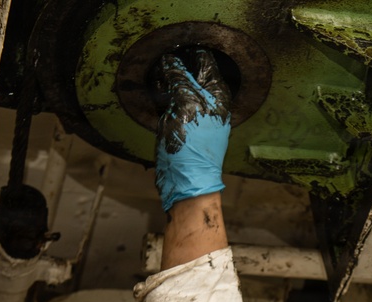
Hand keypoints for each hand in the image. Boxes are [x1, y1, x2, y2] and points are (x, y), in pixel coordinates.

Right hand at [155, 50, 231, 211]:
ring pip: (181, 87)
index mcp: (217, 96)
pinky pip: (174, 102)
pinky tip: (154, 93)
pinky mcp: (185, 125)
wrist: (187, 183)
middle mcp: (210, 103)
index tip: (169, 48)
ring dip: (167, 80)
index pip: (203, 61)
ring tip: (155, 76)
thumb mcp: (185, 107)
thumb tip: (171, 60)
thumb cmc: (191, 149)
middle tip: (159, 62)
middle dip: (175, 65)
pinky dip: (163, 95)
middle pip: (191, 73)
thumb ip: (180, 80)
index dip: (186, 52)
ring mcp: (197, 115)